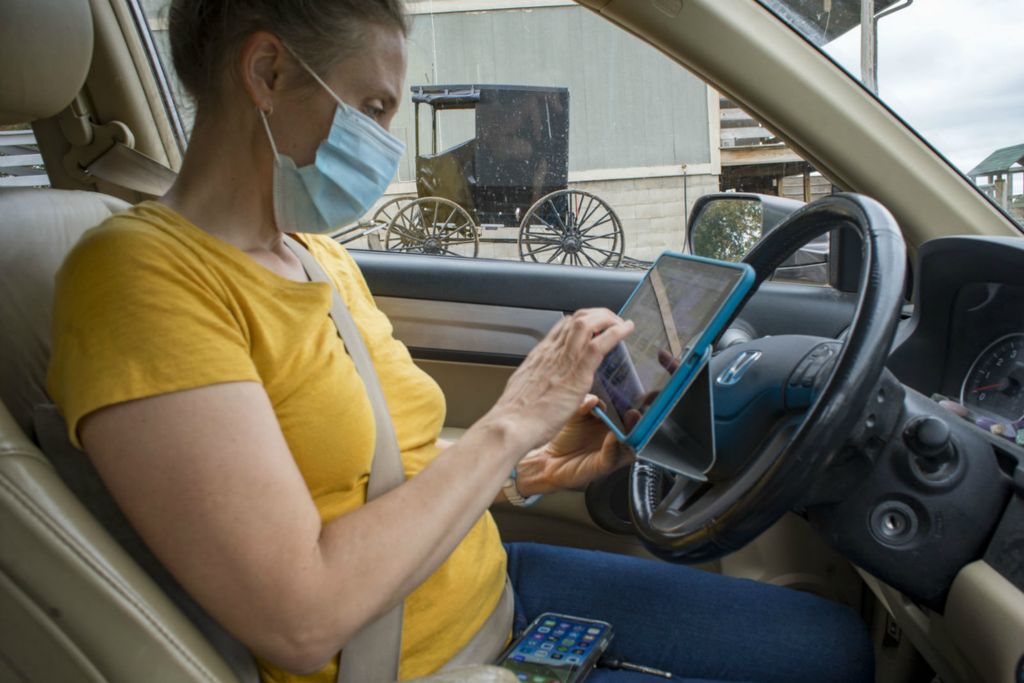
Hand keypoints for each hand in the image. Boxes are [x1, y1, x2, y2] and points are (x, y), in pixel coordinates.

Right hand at [489, 308, 633, 452]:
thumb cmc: (516, 416)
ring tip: (622, 324)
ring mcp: (565, 360)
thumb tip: (557, 392)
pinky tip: (627, 330)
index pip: (563, 327)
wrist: (511, 425)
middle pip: (577, 318)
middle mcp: (552, 352)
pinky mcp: (577, 373)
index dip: (581, 322)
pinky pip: (600, 344)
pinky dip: (616, 333)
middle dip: (598, 315)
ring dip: (609, 319)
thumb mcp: (527, 394)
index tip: (594, 326)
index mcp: (540, 356)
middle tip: (612, 322)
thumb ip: (544, 389)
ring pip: (588, 323)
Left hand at [514, 394, 634, 495]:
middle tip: (633, 412)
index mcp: (608, 424)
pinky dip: (613, 447)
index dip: (632, 407)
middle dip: (636, 421)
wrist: (549, 459)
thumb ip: (584, 404)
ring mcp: (610, 453)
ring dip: (631, 434)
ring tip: (628, 422)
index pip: (626, 415)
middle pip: (633, 430)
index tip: (633, 398)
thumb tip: (594, 400)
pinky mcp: (602, 466)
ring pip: (629, 445)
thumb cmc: (564, 437)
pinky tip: (612, 437)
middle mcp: (612, 439)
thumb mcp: (573, 414)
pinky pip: (612, 458)